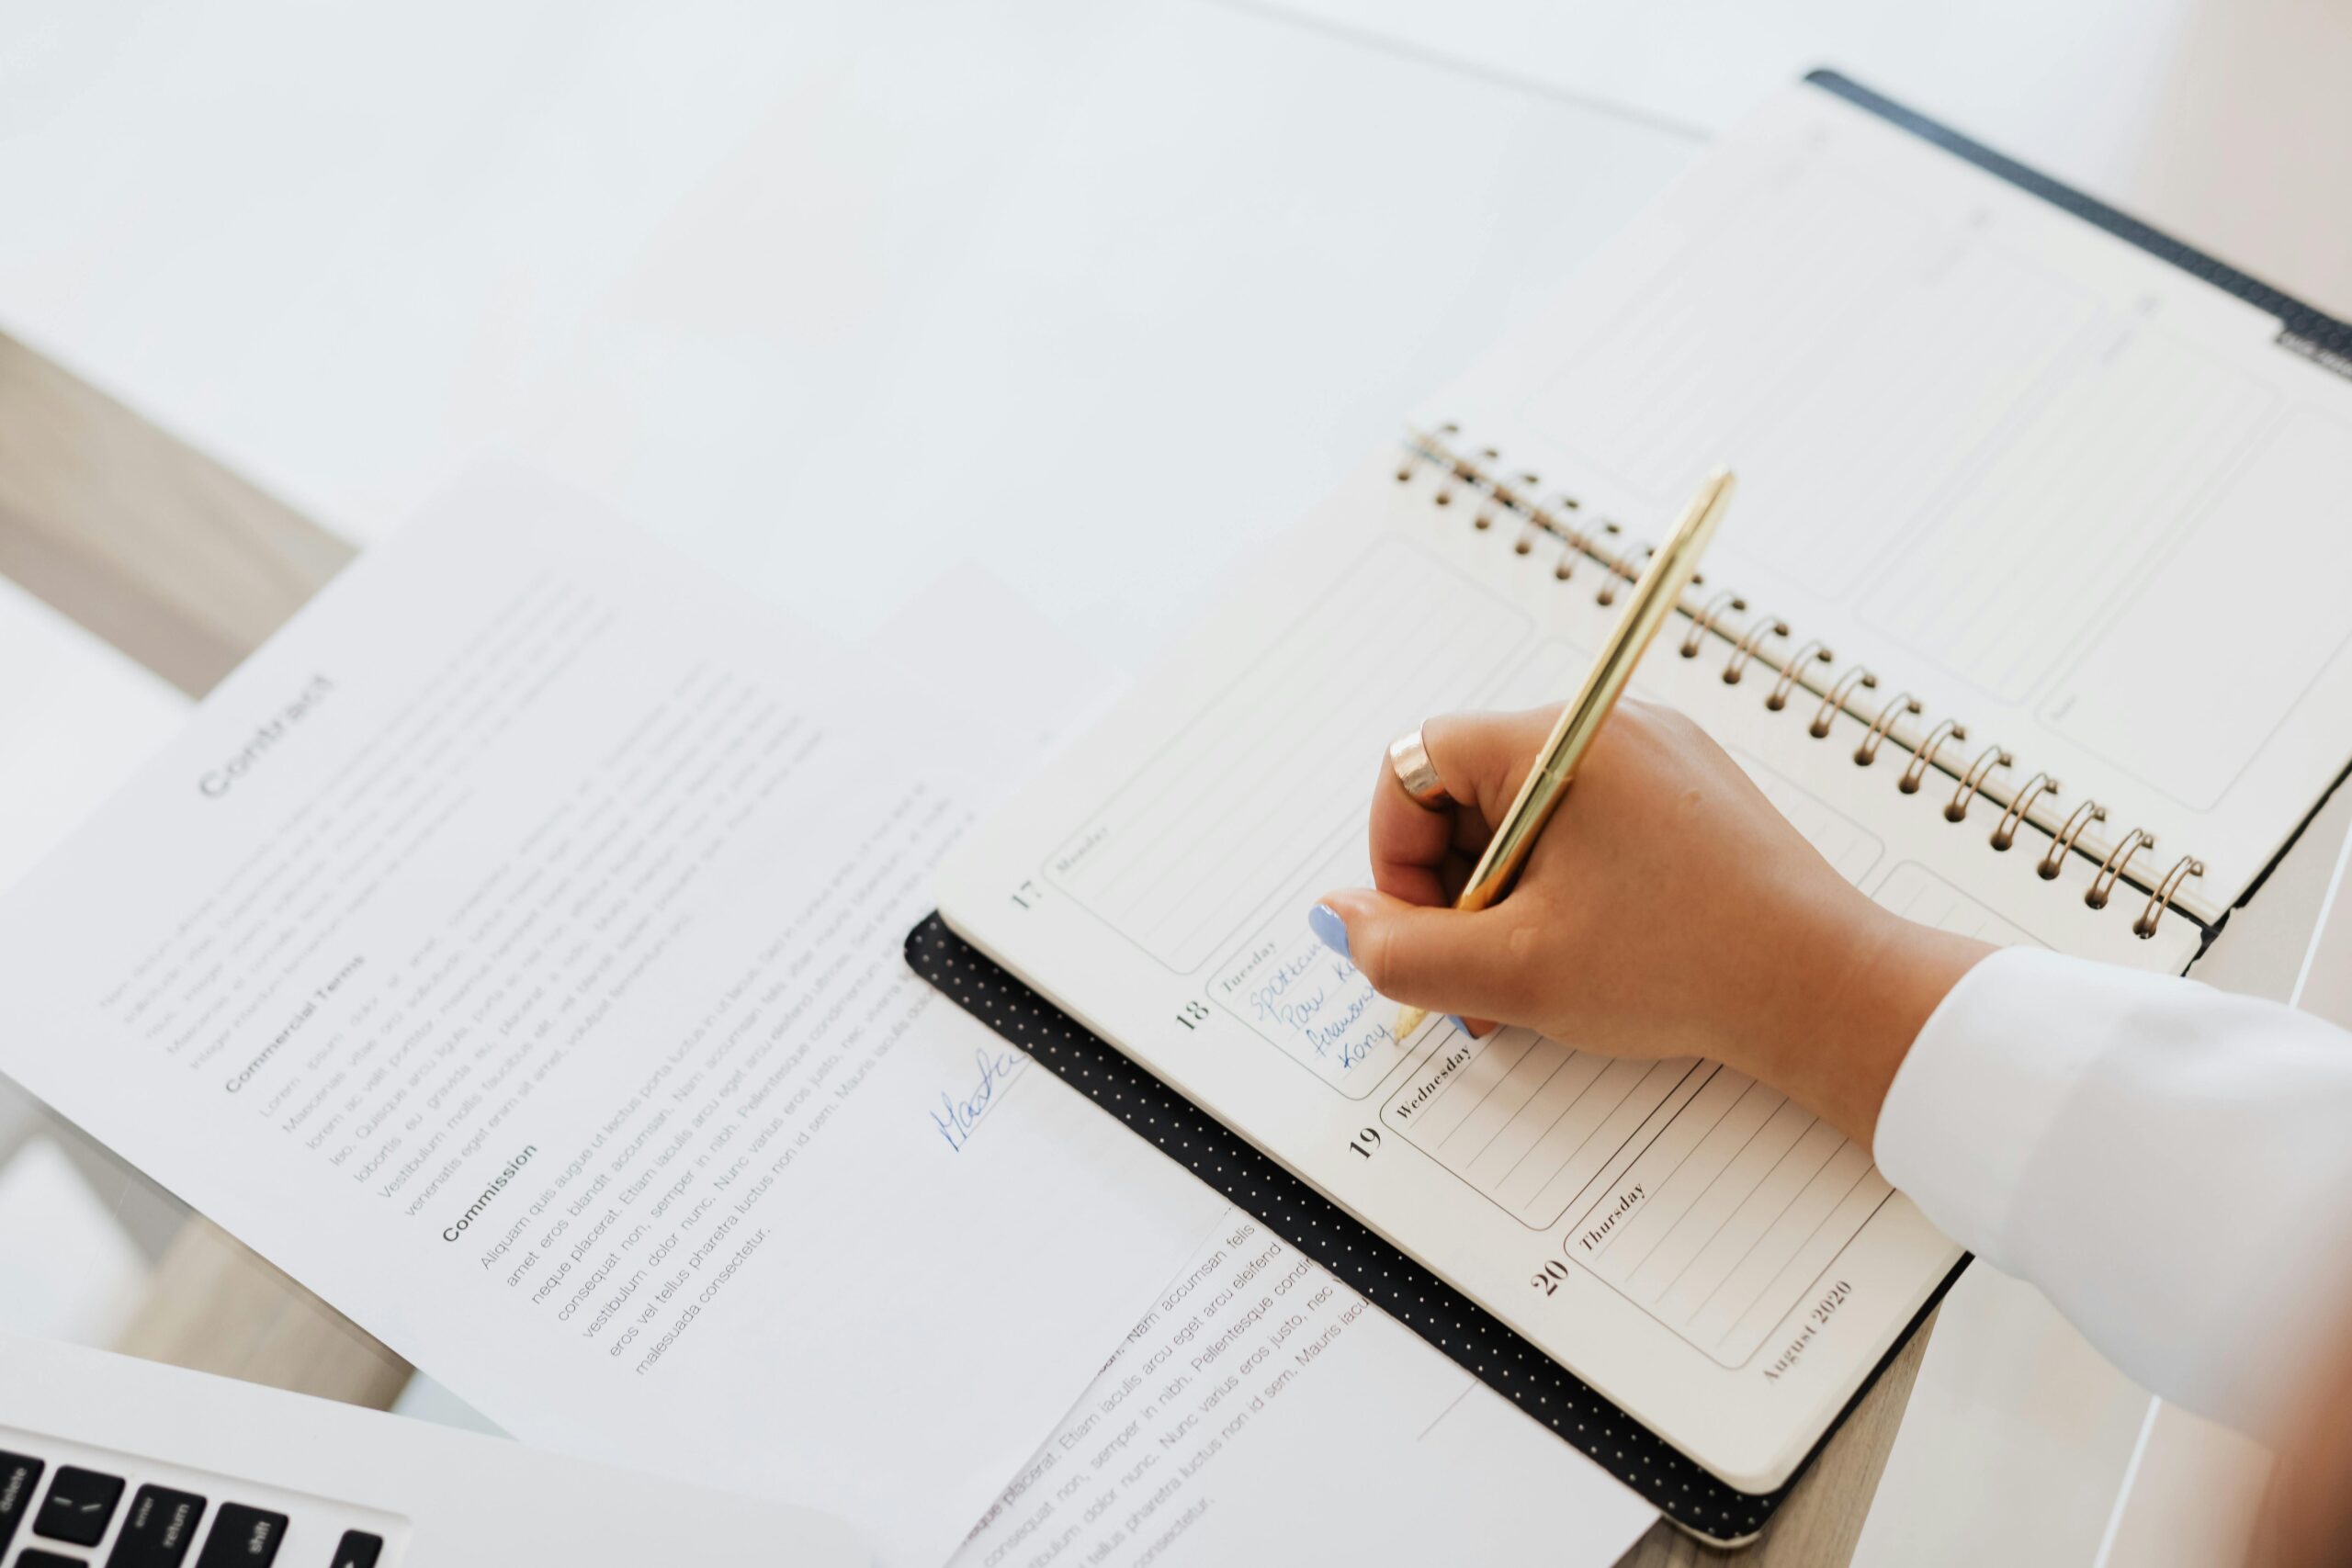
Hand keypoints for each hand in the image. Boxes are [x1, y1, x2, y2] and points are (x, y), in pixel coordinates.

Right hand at [1311, 700, 1989, 1149]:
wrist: (1829, 993)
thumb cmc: (1685, 967)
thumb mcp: (1514, 972)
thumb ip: (1401, 950)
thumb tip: (1339, 918)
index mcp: (1558, 741)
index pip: (1415, 763)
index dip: (1395, 854)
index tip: (1423, 932)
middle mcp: (1608, 728)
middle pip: (1470, 791)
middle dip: (1453, 889)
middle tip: (1479, 975)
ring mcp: (1658, 759)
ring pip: (1528, 818)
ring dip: (1506, 898)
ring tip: (1536, 977)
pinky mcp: (1692, 799)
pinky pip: (1590, 828)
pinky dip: (1564, 890)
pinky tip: (1589, 958)